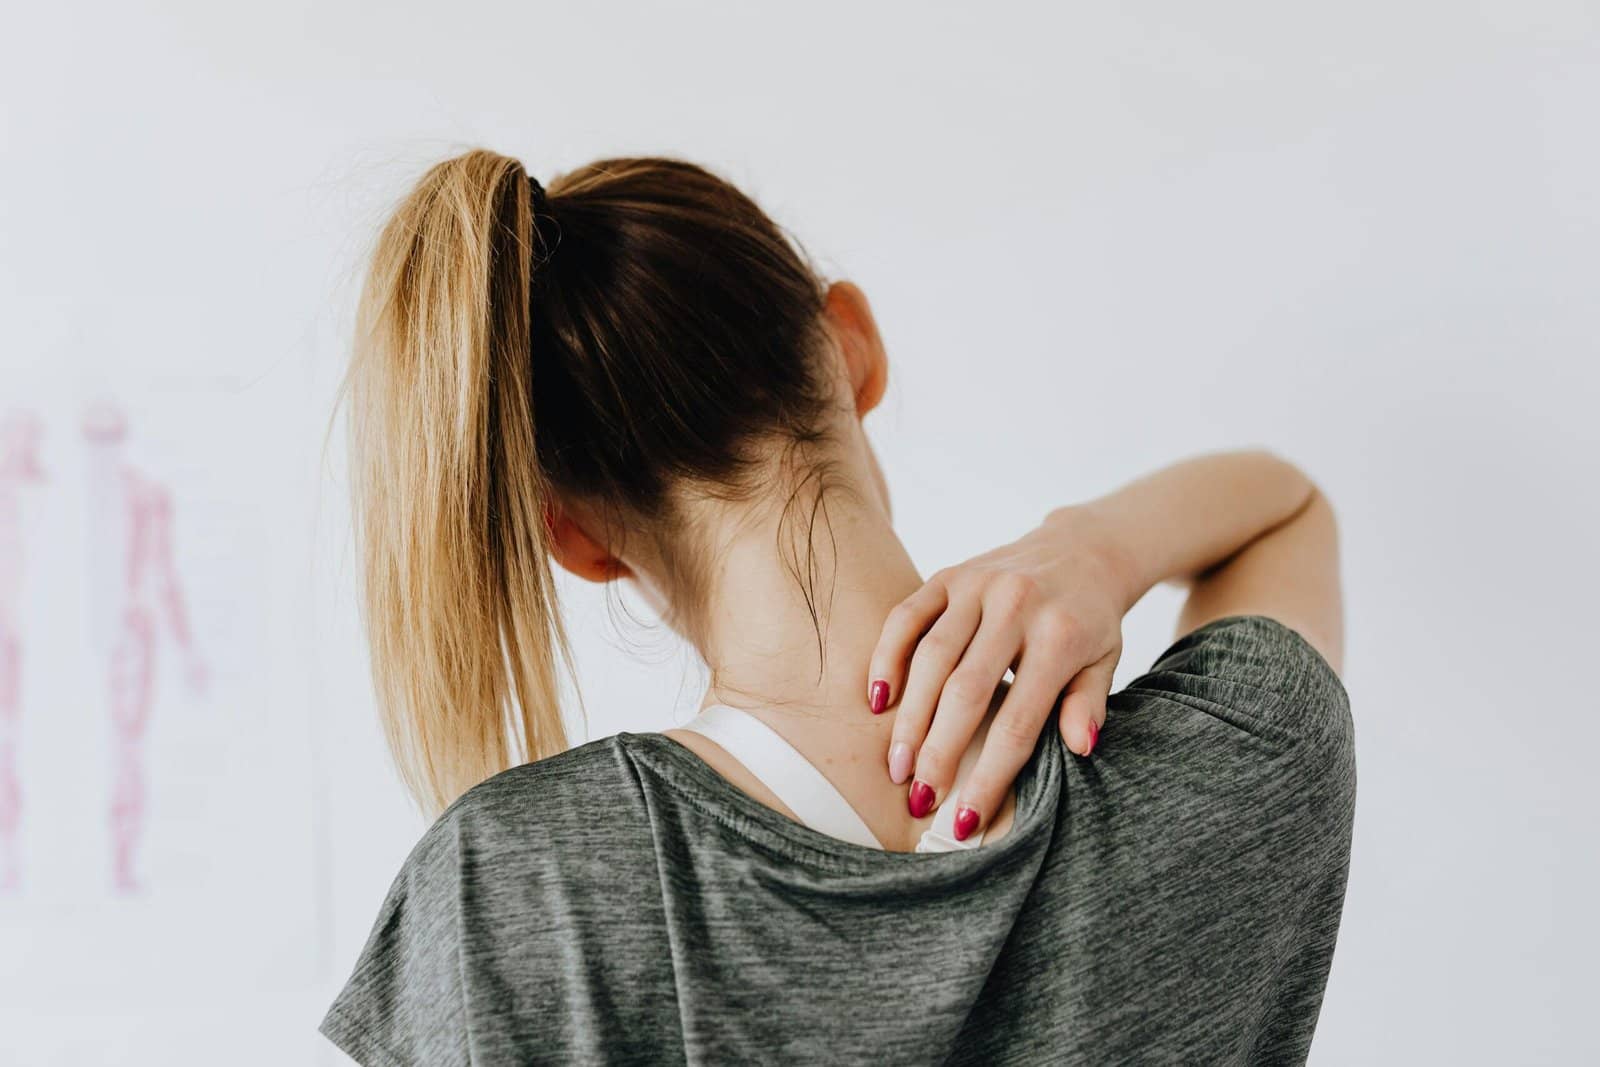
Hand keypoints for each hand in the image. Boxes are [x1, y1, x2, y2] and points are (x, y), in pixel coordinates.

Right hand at [866, 506, 1131, 837]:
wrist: (1082, 549)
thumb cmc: (1091, 621)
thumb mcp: (1105, 662)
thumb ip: (1088, 704)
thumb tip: (1079, 749)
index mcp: (1060, 637)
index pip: (1018, 721)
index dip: (989, 774)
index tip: (964, 819)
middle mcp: (1016, 605)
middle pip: (965, 692)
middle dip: (938, 752)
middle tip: (918, 798)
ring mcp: (978, 586)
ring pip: (930, 658)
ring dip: (908, 717)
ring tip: (896, 765)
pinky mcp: (949, 574)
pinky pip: (906, 617)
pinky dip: (886, 658)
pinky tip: (877, 700)